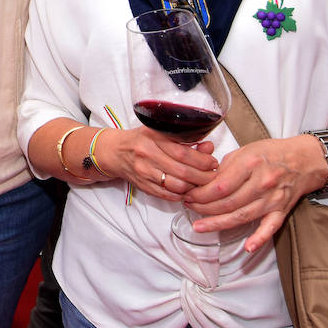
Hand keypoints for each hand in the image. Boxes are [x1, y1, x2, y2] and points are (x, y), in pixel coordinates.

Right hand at [92, 127, 219, 199]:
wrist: (114, 152)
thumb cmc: (140, 139)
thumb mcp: (160, 132)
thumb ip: (185, 139)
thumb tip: (208, 147)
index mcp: (152, 137)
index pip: (183, 152)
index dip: (202, 160)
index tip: (213, 163)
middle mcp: (147, 154)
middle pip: (183, 172)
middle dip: (203, 177)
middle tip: (213, 176)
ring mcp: (144, 172)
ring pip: (177, 186)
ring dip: (194, 188)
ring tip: (201, 183)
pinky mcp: (143, 186)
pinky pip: (167, 195)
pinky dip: (181, 195)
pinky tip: (187, 190)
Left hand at [182, 135, 325, 251]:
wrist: (305, 160)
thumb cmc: (272, 153)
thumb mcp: (245, 150)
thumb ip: (225, 167)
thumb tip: (206, 181)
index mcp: (250, 164)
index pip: (220, 185)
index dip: (201, 193)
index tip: (189, 195)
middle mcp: (262, 182)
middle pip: (228, 202)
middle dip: (204, 208)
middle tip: (190, 208)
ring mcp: (273, 199)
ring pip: (242, 216)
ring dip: (218, 223)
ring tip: (200, 227)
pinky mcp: (281, 210)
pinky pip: (270, 227)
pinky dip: (259, 239)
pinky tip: (247, 248)